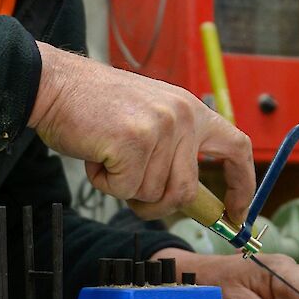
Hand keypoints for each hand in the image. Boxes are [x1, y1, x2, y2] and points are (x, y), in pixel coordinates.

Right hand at [28, 42, 253, 225]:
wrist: (56, 86)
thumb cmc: (95, 108)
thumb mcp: (150, 119)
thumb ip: (174, 150)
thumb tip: (189, 197)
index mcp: (191, 109)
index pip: (237, 148)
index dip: (242, 185)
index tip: (238, 212)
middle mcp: (182, 116)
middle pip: (186, 190)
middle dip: (158, 204)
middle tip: (131, 190)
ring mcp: (160, 129)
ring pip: (153, 194)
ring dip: (125, 188)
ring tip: (109, 156)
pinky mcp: (133, 143)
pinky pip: (126, 190)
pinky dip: (105, 183)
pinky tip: (96, 156)